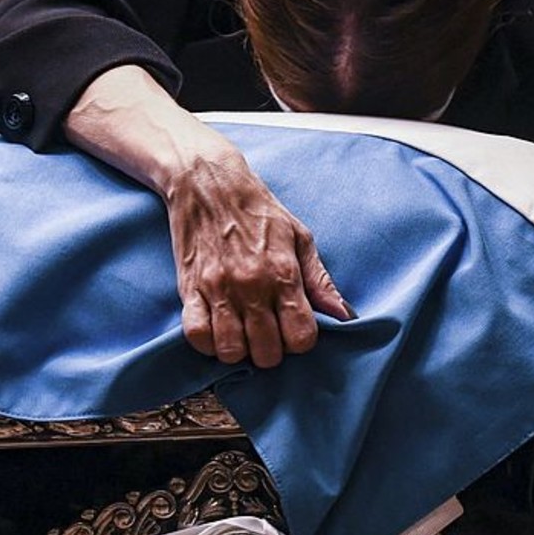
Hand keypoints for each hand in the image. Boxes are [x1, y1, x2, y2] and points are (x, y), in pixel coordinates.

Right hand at [67, 66, 352, 367]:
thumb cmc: (258, 210)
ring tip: (242, 335)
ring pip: (231, 350)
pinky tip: (217, 330)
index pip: (301, 337)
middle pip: (267, 352)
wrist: (208, 182)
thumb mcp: (300, 237)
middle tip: (267, 335)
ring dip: (239, 351)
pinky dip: (207, 342)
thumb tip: (344, 314)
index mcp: (284, 273)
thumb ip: (321, 280)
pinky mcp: (189, 288)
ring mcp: (218, 289)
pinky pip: (196, 336)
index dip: (300, 342)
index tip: (293, 330)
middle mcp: (252, 285)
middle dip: (271, 351)